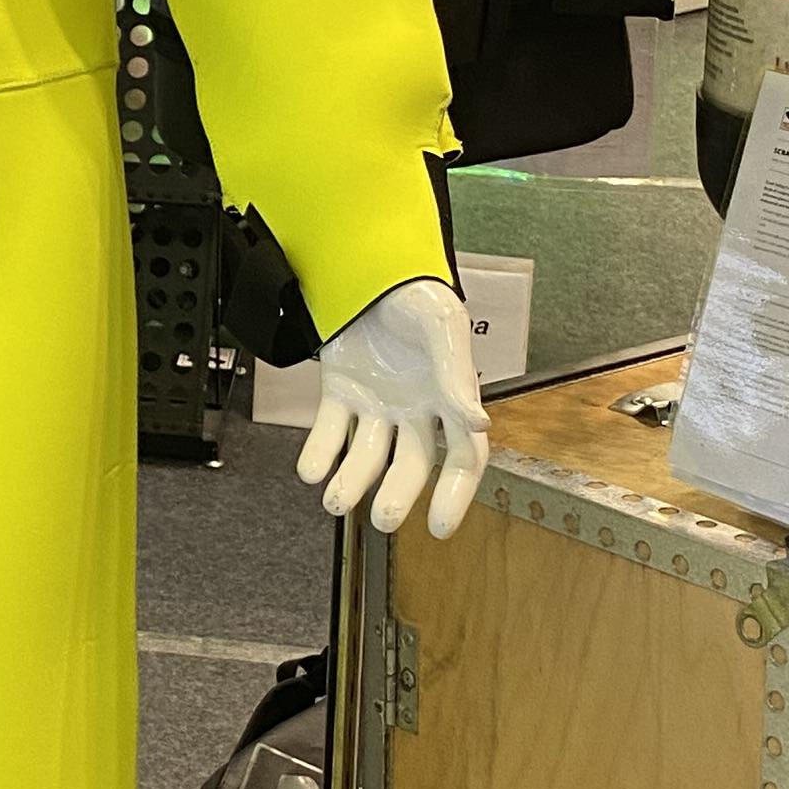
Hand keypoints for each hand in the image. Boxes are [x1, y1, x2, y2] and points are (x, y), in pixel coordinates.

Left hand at [296, 274, 488, 538]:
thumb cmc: (414, 291)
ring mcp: (376, 401)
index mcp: (450, 397)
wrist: (365, 261)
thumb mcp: (441, 327)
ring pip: (367, 455)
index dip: (455, 493)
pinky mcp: (340, 390)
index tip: (440, 527)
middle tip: (382, 519)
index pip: (463, 457)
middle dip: (398, 495)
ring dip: (351, 481)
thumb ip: (457, 376)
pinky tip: (310, 470)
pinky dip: (319, 454)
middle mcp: (415, 408)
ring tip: (334, 501)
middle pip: (411, 466)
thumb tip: (478, 424)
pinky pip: (330, 431)